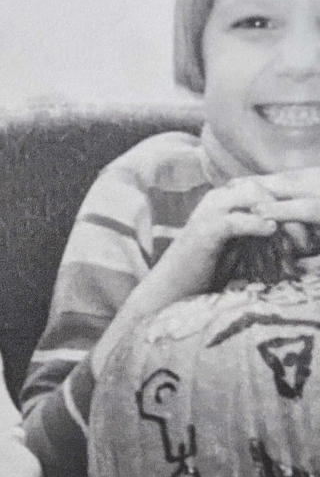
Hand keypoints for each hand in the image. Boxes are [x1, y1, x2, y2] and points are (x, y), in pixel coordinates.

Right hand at [91, 172, 319, 377]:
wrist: (171, 289)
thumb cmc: (205, 271)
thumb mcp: (240, 245)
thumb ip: (261, 231)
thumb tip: (293, 231)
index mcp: (226, 199)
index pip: (267, 188)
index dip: (291, 204)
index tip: (311, 229)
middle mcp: (218, 199)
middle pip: (266, 188)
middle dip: (291, 209)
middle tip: (309, 237)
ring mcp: (209, 212)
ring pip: (255, 197)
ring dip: (280, 216)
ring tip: (298, 240)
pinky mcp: (205, 230)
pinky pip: (237, 219)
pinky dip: (258, 224)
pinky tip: (272, 233)